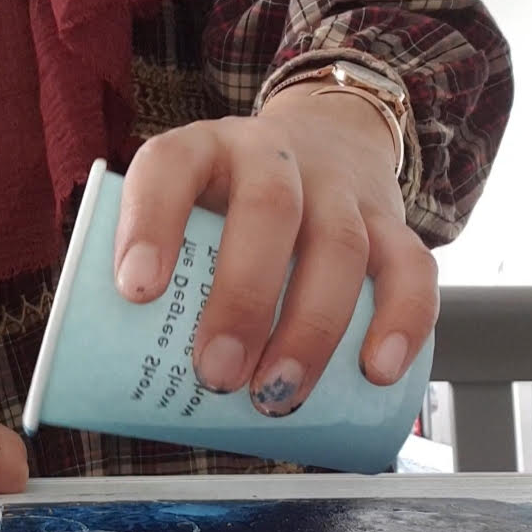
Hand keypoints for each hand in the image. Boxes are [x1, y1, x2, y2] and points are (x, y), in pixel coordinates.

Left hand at [113, 78, 438, 416]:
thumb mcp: (183, 210)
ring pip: (339, 244)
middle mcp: (271, 156)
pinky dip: (402, 320)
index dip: (150, 225)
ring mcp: (337, 186)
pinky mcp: (391, 220)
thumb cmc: (229, 202)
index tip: (136, 291)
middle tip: (216, 373)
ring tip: (279, 393)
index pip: (169, 168)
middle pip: (269, 211)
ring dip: (311, 328)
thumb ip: (160, 271)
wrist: (325, 138)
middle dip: (242, 299)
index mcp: (201, 151)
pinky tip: (378, 369)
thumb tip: (120, 377)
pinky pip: (411, 264)